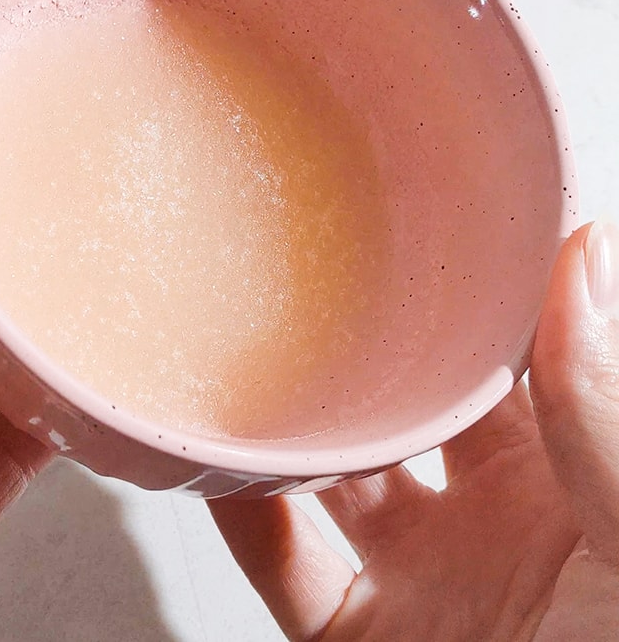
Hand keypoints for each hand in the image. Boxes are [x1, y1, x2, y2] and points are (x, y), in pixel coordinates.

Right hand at [212, 221, 618, 640]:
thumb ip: (605, 412)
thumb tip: (585, 258)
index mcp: (585, 476)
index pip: (518, 351)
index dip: (473, 280)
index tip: (420, 201)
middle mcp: (499, 521)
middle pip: (409, 398)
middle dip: (358, 333)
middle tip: (302, 256)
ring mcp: (423, 580)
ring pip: (331, 471)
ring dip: (285, 416)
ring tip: (237, 343)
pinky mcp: (357, 637)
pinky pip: (281, 564)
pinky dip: (241, 513)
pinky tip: (218, 459)